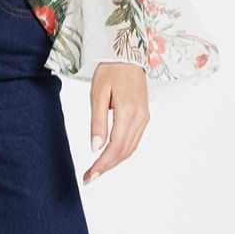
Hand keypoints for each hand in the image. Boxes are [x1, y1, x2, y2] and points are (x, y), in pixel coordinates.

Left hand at [82, 62, 148, 183]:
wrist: (128, 55)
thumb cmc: (110, 70)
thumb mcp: (98, 94)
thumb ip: (97, 122)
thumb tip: (95, 148)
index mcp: (128, 111)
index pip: (116, 146)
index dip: (102, 164)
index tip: (90, 175)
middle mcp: (140, 117)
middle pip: (124, 151)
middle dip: (107, 167)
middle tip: (89, 177)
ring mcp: (145, 117)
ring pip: (131, 148)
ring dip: (114, 162)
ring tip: (97, 170)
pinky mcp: (144, 116)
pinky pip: (134, 140)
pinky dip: (121, 152)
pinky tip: (109, 155)